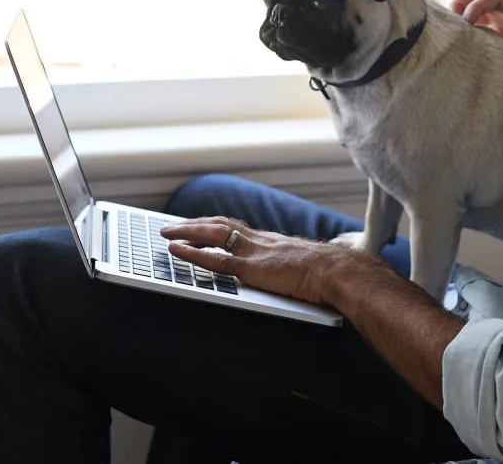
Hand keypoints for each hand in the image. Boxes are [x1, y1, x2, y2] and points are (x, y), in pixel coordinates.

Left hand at [161, 217, 354, 306]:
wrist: (334, 270)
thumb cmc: (327, 273)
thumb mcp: (306, 265)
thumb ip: (295, 267)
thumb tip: (300, 276)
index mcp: (271, 241)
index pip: (237, 228)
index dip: (216, 226)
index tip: (201, 226)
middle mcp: (259, 241)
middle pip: (220, 225)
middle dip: (195, 225)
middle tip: (173, 227)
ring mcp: (253, 252)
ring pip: (213, 235)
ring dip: (187, 232)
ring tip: (168, 234)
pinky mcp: (250, 268)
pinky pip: (215, 259)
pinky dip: (192, 253)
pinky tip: (176, 250)